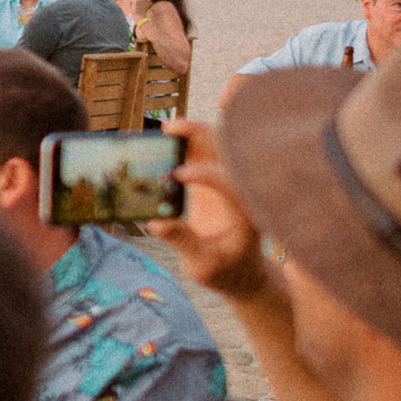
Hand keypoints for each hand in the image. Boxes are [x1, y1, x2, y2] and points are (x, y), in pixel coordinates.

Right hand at [145, 119, 271, 301]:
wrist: (242, 272)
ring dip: (193, 132)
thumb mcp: (202, 265)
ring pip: (217, 145)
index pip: (229, 182)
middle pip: (226, 150)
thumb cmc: (225, 270)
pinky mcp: (218, 182)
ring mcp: (231, 184)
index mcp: (245, 213)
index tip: (176, 175)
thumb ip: (182, 242)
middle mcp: (242, 192)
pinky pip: (206, 153)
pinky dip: (189, 142)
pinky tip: (169, 137)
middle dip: (200, 134)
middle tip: (169, 128)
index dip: (204, 174)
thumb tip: (155, 223)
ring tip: (167, 129)